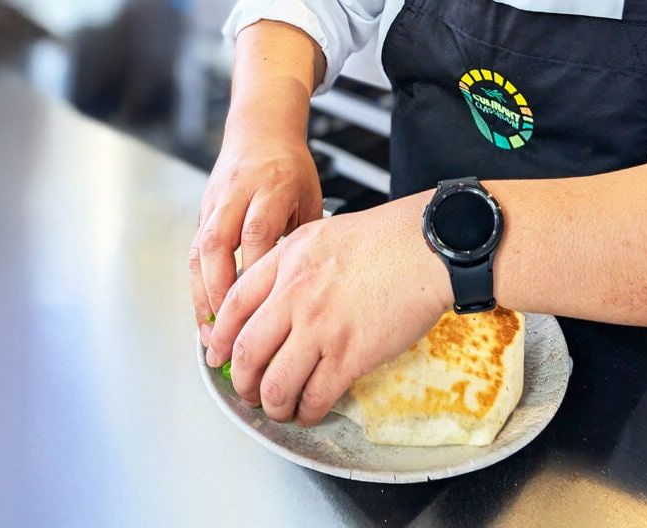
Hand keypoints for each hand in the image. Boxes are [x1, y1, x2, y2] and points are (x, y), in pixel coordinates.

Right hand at [190, 133, 322, 342]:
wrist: (260, 130)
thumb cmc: (291, 167)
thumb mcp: (310, 196)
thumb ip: (302, 239)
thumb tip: (301, 290)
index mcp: (273, 186)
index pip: (257, 232)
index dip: (254, 272)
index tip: (260, 308)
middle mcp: (238, 193)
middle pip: (218, 243)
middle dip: (219, 292)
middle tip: (227, 332)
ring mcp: (215, 202)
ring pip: (200, 250)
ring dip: (202, 295)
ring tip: (211, 335)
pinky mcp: (203, 212)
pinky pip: (194, 252)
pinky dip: (198, 286)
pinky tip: (205, 315)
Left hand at [204, 195, 449, 425]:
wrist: (429, 248)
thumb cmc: (388, 238)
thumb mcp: (325, 234)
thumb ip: (293, 262)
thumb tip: (276, 297)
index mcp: (287, 261)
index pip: (233, 308)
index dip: (219, 340)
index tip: (217, 356)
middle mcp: (295, 295)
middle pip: (245, 353)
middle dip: (241, 383)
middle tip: (248, 391)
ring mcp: (320, 328)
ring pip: (274, 385)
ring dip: (272, 406)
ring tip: (280, 409)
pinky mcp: (349, 356)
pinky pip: (315, 397)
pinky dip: (308, 412)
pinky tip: (311, 411)